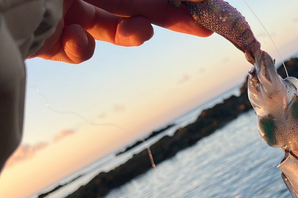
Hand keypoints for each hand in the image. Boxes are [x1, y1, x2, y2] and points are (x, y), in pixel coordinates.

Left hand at [30, 0, 212, 63]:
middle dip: (169, 16)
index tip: (205, 12)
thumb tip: (172, 2)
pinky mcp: (49, 39)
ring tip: (139, 32)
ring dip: (130, 34)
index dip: (177, 1)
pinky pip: (76, 49)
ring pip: (109, 29)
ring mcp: (64, 11)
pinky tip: (76, 39)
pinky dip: (82, 49)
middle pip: (135, 4)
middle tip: (203, 28)